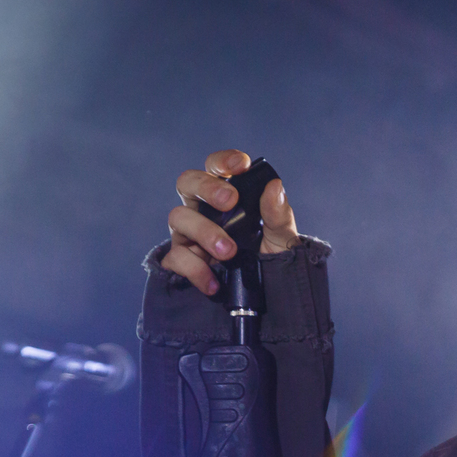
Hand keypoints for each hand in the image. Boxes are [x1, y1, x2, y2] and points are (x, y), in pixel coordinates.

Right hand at [162, 149, 299, 295]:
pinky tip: (214, 282)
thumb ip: (278, 214)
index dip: (223, 161)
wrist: (263, 295)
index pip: (216, 168)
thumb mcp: (281, 238)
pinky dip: (195, 269)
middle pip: (187, 182)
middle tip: (229, 201)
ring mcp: (187, 233)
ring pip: (178, 216)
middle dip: (207, 187)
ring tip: (229, 252)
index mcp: (225, 196)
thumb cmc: (268, 256)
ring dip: (204, 231)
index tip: (241, 165)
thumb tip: (275, 187)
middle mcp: (202, 209)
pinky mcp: (180, 260)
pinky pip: (176, 257)